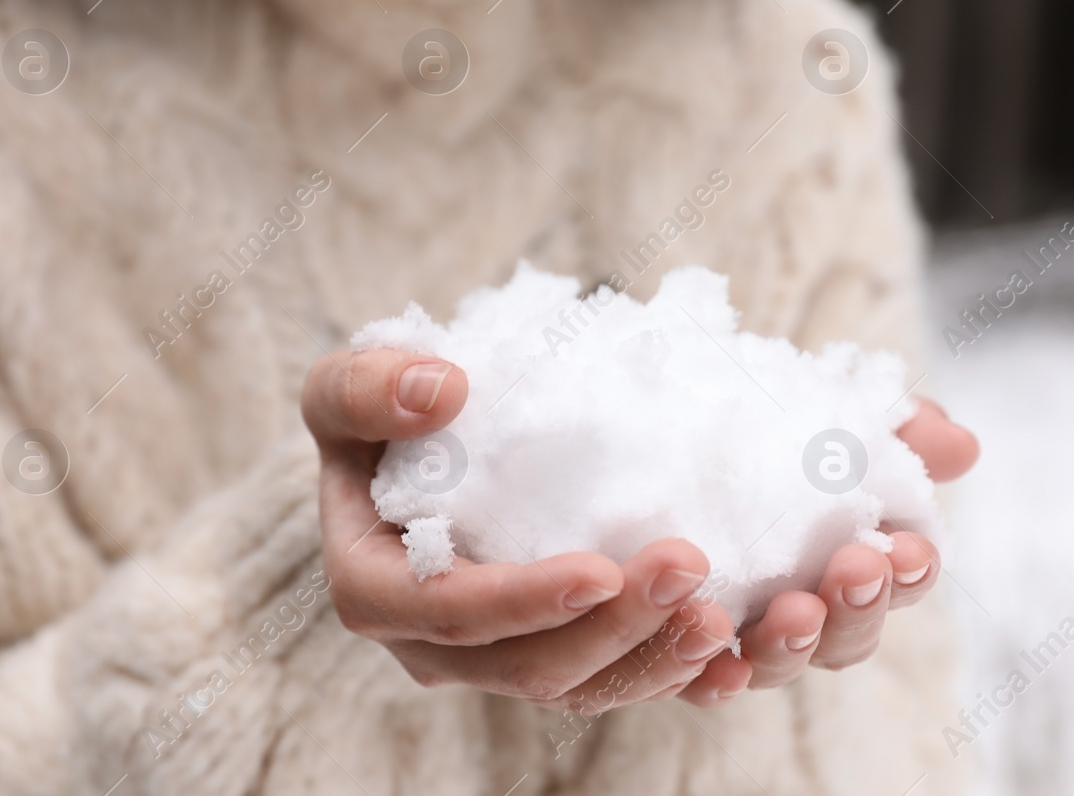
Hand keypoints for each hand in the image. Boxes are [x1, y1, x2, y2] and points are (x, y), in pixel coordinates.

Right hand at [303, 349, 735, 712]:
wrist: (415, 444)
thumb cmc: (376, 415)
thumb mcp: (345, 386)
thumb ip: (366, 388)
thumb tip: (442, 391)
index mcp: (376, 590)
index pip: (451, 612)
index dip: (525, 602)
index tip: (601, 569)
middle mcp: (434, 645)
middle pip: (528, 664)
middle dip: (613, 630)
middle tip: (686, 567)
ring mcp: (496, 656)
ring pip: (579, 687)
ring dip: (653, 660)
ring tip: (718, 616)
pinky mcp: (551, 651)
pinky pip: (612, 681)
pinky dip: (670, 676)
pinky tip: (728, 655)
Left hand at [676, 397, 978, 704]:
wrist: (642, 419)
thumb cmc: (749, 425)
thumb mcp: (819, 410)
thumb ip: (889, 430)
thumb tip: (960, 444)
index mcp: (840, 561)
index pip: (893, 583)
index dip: (910, 574)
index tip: (909, 548)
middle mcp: (794, 610)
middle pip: (843, 639)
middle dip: (857, 608)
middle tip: (855, 567)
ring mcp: (732, 633)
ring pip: (772, 665)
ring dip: (790, 645)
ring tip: (791, 610)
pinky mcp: (663, 642)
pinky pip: (686, 679)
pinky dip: (709, 677)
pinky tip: (718, 662)